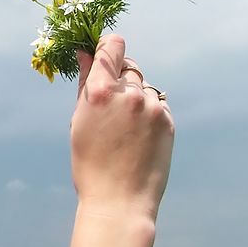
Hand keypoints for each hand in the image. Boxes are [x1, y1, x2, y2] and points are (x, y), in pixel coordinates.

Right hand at [69, 34, 174, 219]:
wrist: (119, 201)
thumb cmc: (90, 163)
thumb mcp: (79, 120)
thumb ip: (86, 82)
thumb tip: (87, 52)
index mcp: (101, 91)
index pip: (112, 45)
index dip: (108, 46)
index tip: (104, 54)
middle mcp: (129, 94)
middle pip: (128, 65)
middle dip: (120, 77)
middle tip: (112, 104)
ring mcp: (152, 107)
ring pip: (143, 86)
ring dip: (135, 98)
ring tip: (125, 129)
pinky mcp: (168, 121)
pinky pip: (156, 105)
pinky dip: (148, 114)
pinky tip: (138, 137)